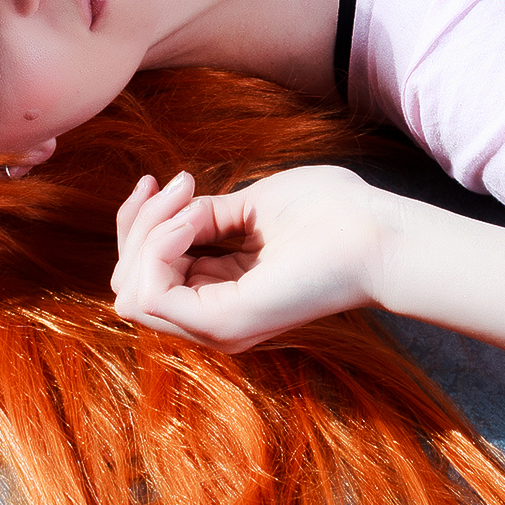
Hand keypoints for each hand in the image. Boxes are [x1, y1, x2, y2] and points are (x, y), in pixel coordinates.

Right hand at [111, 166, 393, 351]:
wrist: (377, 234)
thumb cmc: (333, 214)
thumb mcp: (253, 205)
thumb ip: (207, 216)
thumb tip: (169, 214)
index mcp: (220, 292)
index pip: (146, 272)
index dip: (142, 222)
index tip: (169, 179)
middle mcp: (212, 317)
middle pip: (127, 282)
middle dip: (138, 224)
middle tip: (180, 183)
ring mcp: (216, 326)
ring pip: (130, 289)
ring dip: (147, 232)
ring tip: (191, 199)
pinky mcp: (224, 324)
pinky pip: (151, 293)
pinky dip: (159, 246)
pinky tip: (194, 220)